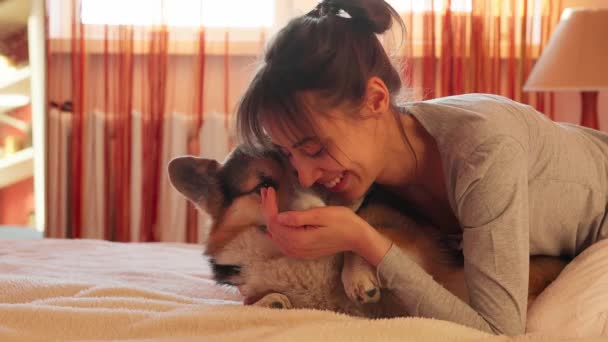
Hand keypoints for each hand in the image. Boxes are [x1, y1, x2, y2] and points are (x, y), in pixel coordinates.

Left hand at [260, 187, 391, 263]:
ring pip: (275, 236)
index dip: (269, 205)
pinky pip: (282, 242)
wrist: (356, 238)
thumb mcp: (321, 215)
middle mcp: (295, 249)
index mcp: (299, 239)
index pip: (275, 221)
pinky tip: (275, 222)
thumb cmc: (342, 222)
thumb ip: (299, 217)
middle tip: (265, 191)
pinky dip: (276, 230)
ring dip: (270, 219)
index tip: (269, 189)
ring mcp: (299, 253)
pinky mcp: (302, 252)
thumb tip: (279, 217)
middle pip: (272, 228)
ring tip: (267, 201)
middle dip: (267, 209)